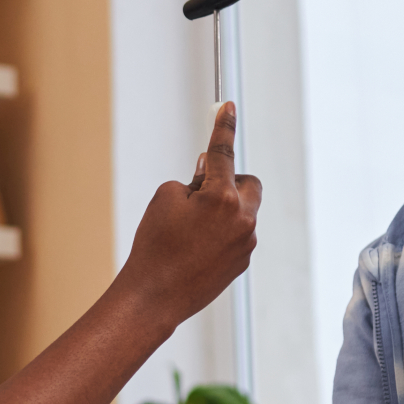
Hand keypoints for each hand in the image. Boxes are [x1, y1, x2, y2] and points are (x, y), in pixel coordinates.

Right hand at [115, 102, 261, 328]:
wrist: (155, 297)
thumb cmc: (155, 245)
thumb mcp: (164, 199)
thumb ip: (191, 180)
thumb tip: (208, 174)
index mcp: (222, 197)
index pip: (223, 151)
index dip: (223, 125)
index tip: (227, 106)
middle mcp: (243, 218)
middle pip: (249, 183)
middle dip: (230, 181)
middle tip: (202, 191)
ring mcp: (247, 242)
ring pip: (243, 211)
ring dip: (223, 210)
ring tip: (190, 231)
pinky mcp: (243, 261)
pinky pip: (237, 235)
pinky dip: (221, 233)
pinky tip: (195, 249)